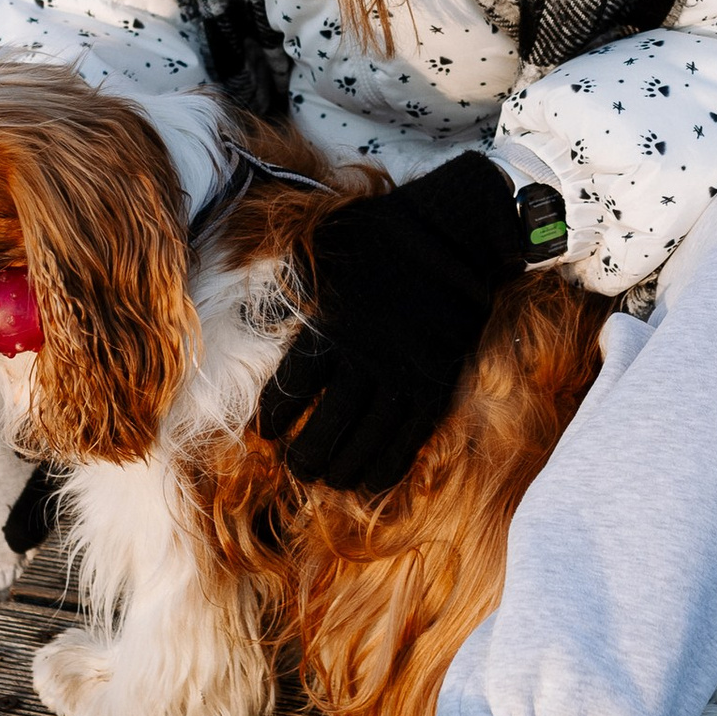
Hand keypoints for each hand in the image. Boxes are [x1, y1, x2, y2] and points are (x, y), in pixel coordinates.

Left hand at [257, 153, 526, 494]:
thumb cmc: (385, 233)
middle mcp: (365, 360)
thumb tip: (258, 292)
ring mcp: (404, 376)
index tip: (267, 431)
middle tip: (297, 468)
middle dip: (306, 456)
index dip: (275, 417)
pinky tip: (369, 482)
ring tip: (328, 479)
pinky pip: (407, 441)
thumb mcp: (325, 245)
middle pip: (326, 428)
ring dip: (342, 469)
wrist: (458, 234)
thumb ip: (293, 275)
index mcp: (331, 327)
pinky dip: (386, 468)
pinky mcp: (436, 386)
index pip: (292, 390)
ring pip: (366, 443)